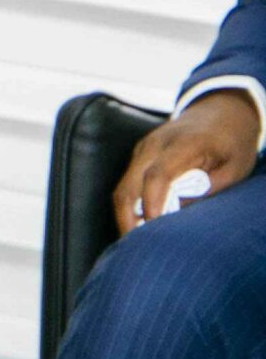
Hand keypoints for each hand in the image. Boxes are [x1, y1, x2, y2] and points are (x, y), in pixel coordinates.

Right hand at [114, 91, 260, 236]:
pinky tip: (139, 223)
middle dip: (127, 219)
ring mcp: (143, 148)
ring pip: (123, 187)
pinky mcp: (140, 154)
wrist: (221, 110)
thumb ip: (208, 189)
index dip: (153, 203)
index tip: (153, 227)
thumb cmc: (232, 143)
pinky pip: (127, 182)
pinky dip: (130, 205)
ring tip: (134, 242)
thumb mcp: (235, 168)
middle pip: (128, 186)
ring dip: (125, 215)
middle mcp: (155, 144)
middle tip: (133, 248)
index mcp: (184, 144)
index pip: (158, 175)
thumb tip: (179, 213)